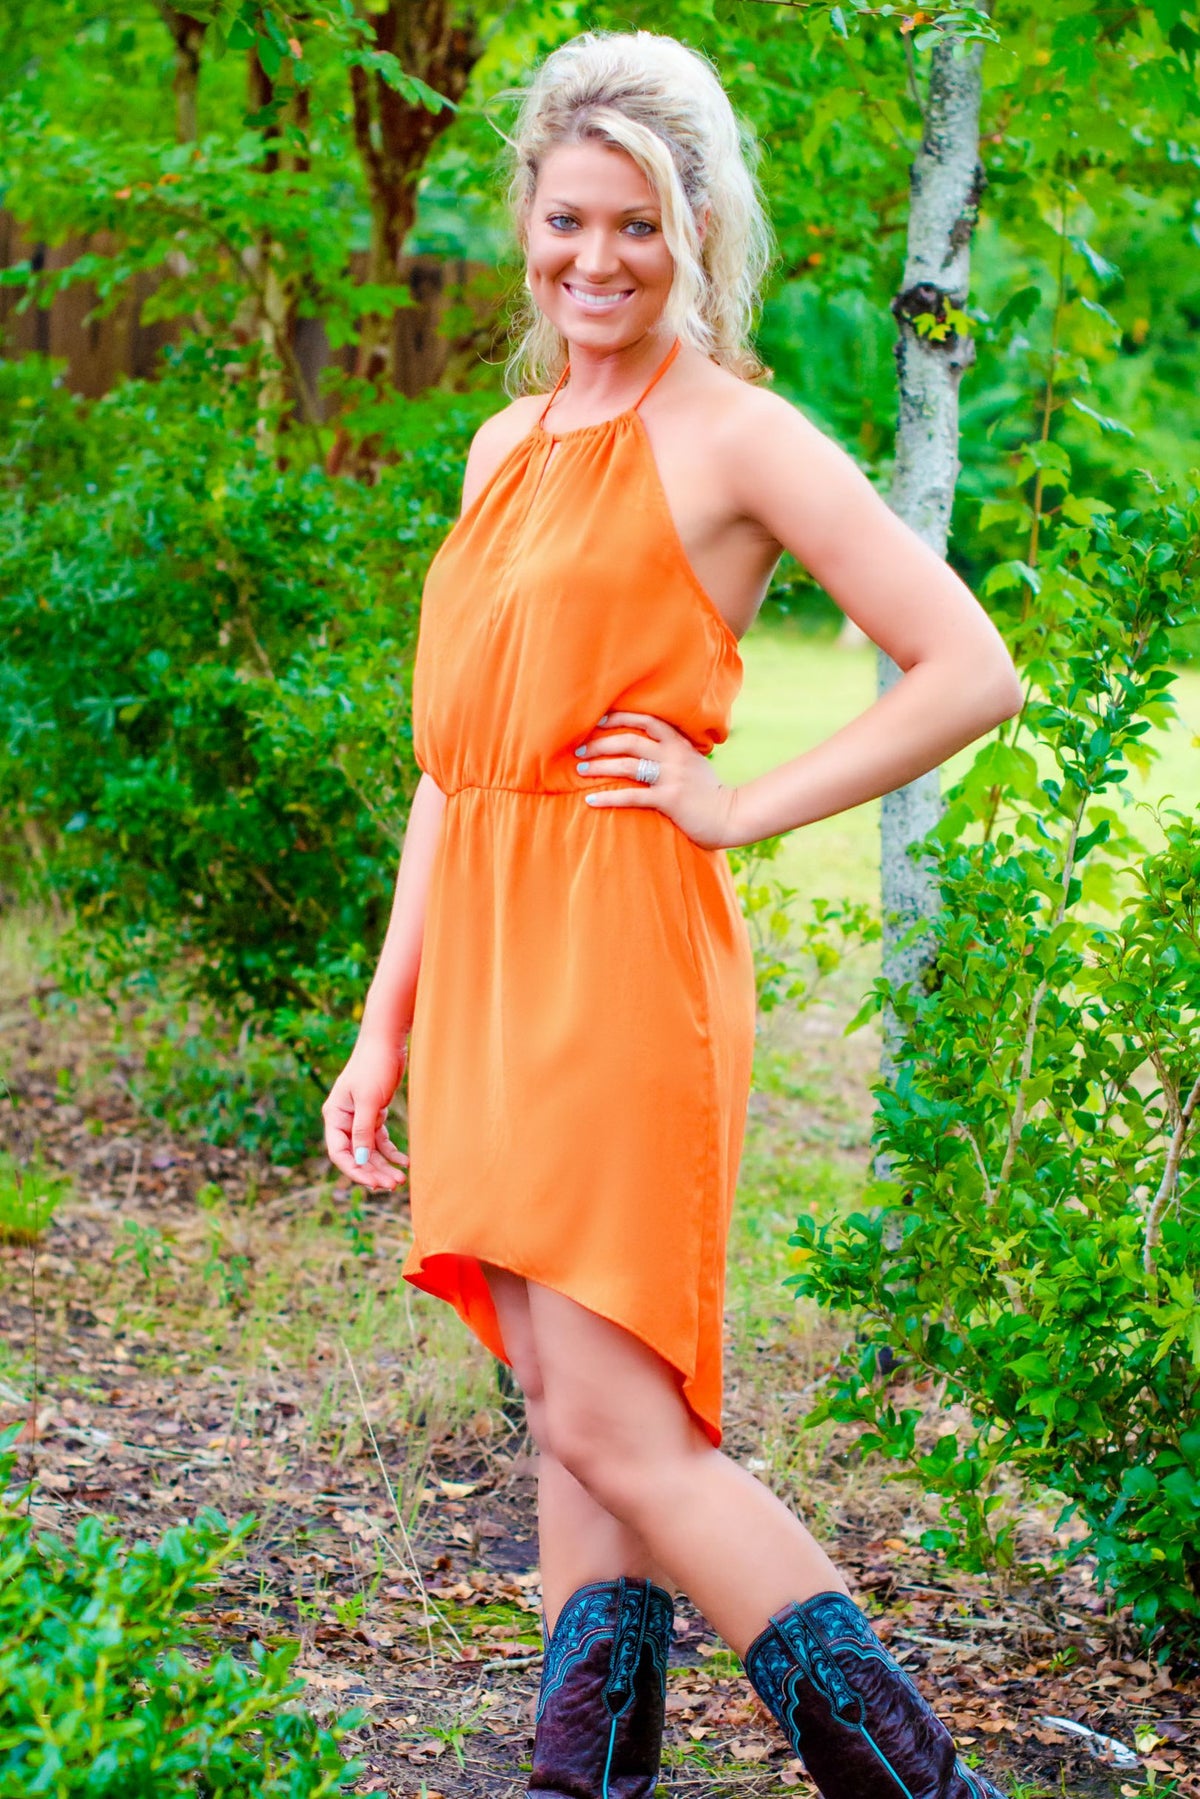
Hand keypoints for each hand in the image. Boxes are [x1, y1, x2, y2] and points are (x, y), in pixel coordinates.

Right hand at [322, 1032, 408, 1192]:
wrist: (387, 1041)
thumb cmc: (374, 1065)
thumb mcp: (369, 1100)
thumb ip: (363, 1130)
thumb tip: (361, 1160)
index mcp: (334, 1116)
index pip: (340, 1153)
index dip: (355, 1171)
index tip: (374, 1183)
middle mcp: (343, 1120)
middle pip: (356, 1155)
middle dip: (374, 1171)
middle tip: (394, 1184)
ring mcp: (359, 1118)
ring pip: (370, 1150)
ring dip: (383, 1165)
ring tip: (401, 1179)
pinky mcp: (375, 1113)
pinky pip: (381, 1140)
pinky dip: (391, 1152)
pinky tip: (405, 1161)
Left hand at [574, 710, 742, 849]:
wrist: (732, 816)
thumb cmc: (709, 793)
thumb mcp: (694, 764)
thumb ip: (674, 754)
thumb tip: (650, 749)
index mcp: (679, 744)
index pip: (647, 720)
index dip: (621, 717)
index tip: (599, 720)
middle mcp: (674, 756)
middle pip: (631, 740)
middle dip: (601, 743)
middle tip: (580, 749)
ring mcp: (672, 777)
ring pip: (628, 765)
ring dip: (600, 766)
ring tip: (580, 770)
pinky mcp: (669, 800)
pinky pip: (632, 796)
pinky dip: (609, 797)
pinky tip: (590, 800)